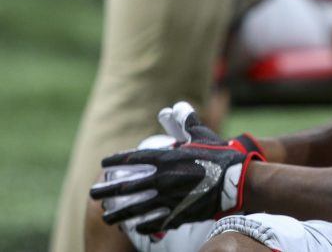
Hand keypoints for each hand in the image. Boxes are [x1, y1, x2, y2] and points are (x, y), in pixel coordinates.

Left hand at [89, 102, 263, 234]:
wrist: (238, 179)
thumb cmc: (221, 154)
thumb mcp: (203, 135)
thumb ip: (186, 122)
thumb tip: (176, 106)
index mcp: (167, 158)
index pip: (133, 159)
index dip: (116, 162)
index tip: (103, 165)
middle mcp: (163, 179)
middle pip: (127, 187)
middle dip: (107, 190)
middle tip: (93, 193)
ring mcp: (169, 198)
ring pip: (136, 209)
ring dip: (119, 214)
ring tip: (106, 218)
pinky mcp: (179, 214)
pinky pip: (154, 222)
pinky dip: (143, 225)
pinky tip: (135, 227)